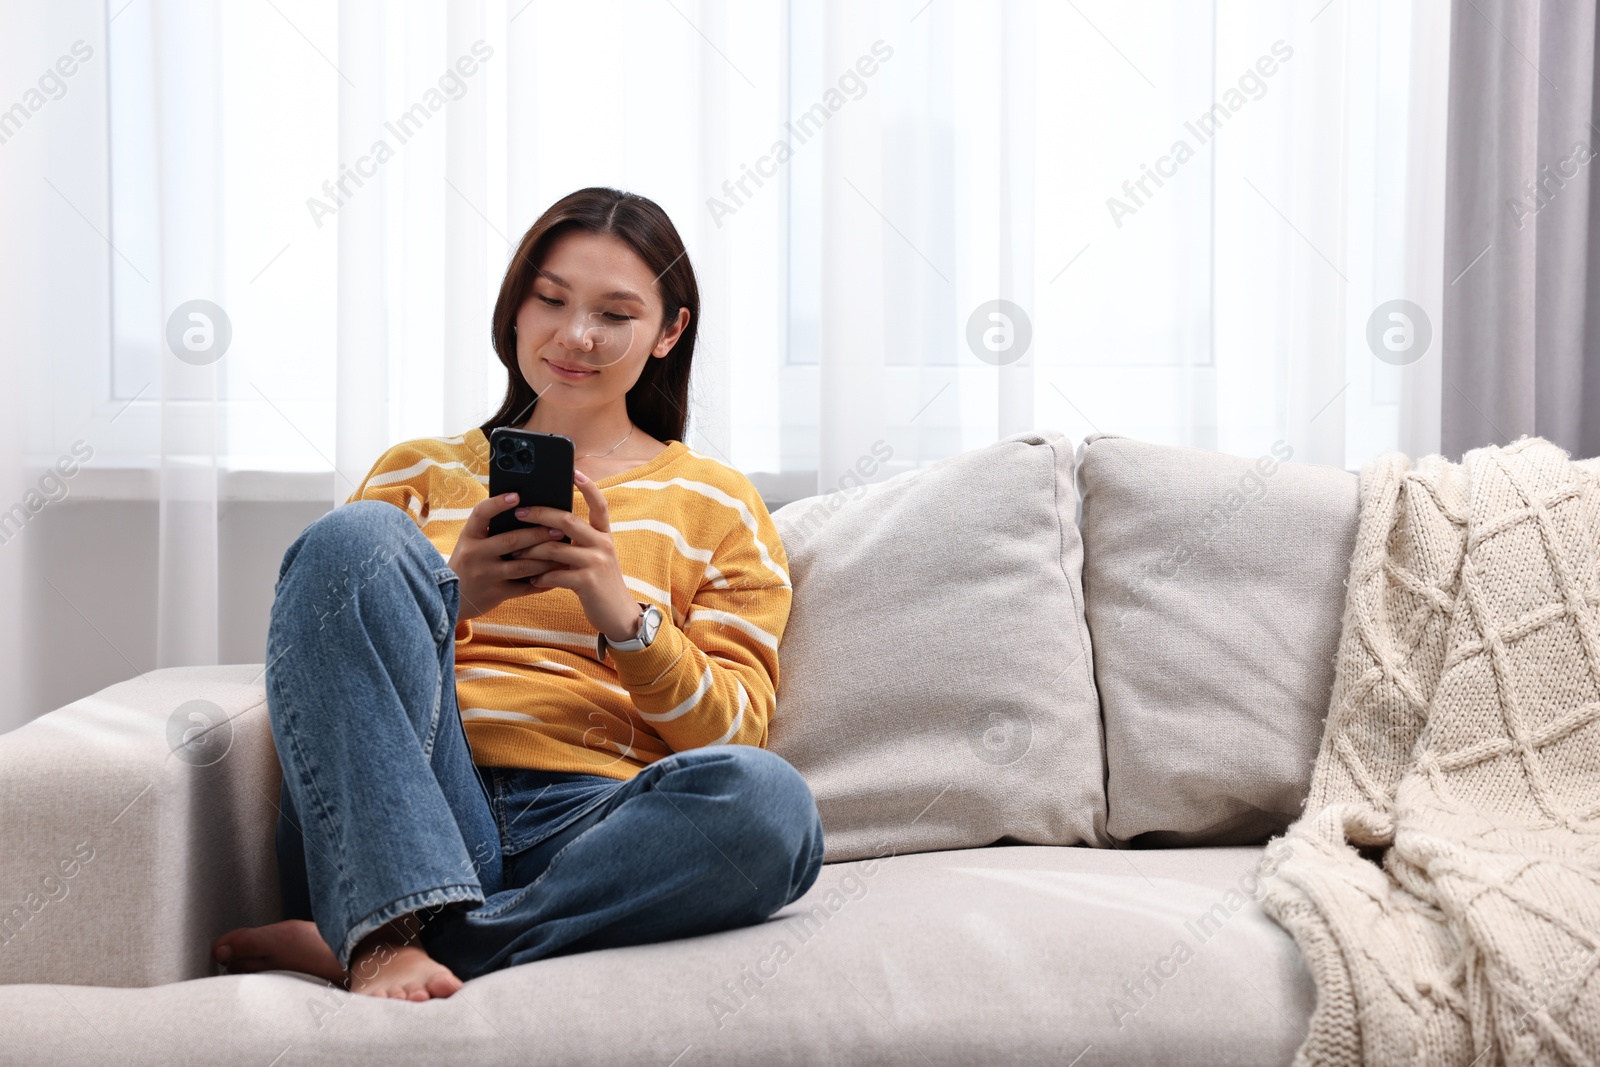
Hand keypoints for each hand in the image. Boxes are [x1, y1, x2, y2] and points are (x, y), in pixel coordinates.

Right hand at [447, 493, 567, 621]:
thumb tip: (527, 509)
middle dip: (538, 534)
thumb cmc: (470, 561)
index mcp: (469, 536)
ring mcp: (486, 575)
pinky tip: (559, 573)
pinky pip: (526, 587)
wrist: (453, 597)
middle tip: (559, 529)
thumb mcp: (472, 542)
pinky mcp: (496, 593)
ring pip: (523, 566)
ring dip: (547, 559)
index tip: (517, 495)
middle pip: (511, 541)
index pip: (480, 514)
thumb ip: (492, 529)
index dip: (498, 503)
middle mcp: (475, 554)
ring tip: (565, 551)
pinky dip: (545, 580)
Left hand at [509, 470, 642, 641]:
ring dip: (531, 550)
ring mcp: (596, 563)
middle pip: (567, 520)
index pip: (599, 504)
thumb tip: (547, 529)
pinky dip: (539, 576)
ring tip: (515, 552)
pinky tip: (531, 579)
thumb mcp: (596, 558)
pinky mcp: (587, 582)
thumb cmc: (600, 584)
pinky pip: (554, 574)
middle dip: (539, 514)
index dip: (588, 486)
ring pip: (554, 548)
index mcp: (604, 535)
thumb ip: (579, 543)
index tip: (574, 471)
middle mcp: (602, 544)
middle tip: (519, 513)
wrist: (619, 615)